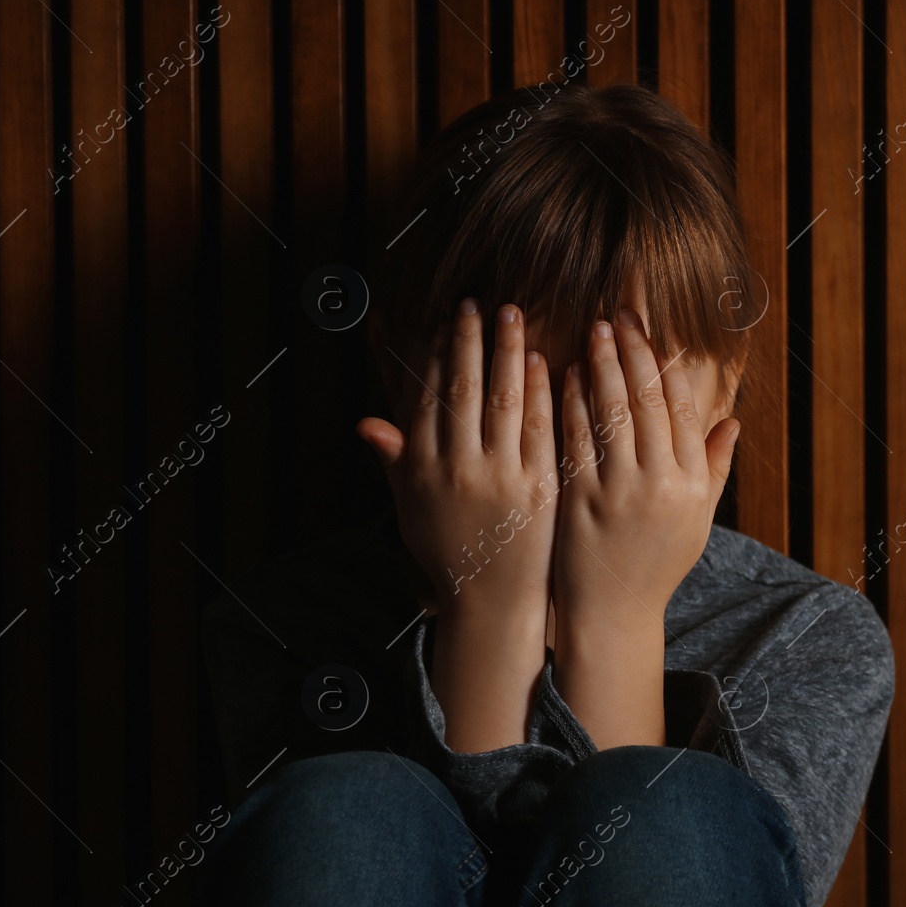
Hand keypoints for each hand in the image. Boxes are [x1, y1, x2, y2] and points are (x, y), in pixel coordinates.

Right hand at [356, 298, 557, 750]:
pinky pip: (540, 428)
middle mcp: (457, 468)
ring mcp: (500, 477)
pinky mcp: (538, 487)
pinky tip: (539, 361)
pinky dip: (539, 391)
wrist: (491, 602)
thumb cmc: (449, 553)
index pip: (427, 398)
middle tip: (476, 304)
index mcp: (422, 469)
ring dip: (504, 352)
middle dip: (468, 342)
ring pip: (502, 400)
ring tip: (509, 315)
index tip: (444, 324)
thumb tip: (366, 422)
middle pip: (462, 390)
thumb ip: (395, 461)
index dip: (435, 357)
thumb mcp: (410, 508)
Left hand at [550, 306, 738, 747]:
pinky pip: (577, 439)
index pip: (684, 409)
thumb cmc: (654, 565)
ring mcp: (620, 492)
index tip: (654, 333)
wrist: (612, 616)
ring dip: (603, 366)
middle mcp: (661, 484)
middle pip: (650, 402)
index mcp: (692, 484)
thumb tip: (733, 420)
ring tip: (595, 330)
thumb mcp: (695, 520)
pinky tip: (564, 374)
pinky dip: (572, 403)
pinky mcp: (581, 501)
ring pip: (613, 412)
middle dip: (635, 353)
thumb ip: (714, 469)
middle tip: (621, 316)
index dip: (668, 366)